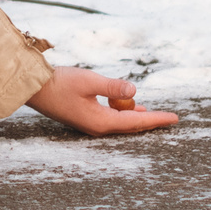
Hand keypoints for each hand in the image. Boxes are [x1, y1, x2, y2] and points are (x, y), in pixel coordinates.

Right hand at [25, 67, 179, 136]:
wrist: (35, 89)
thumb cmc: (60, 84)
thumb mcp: (89, 81)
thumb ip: (112, 86)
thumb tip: (134, 90)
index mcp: (101, 122)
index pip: (136, 122)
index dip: (157, 119)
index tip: (175, 119)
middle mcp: (98, 127)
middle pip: (130, 126)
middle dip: (150, 121)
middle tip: (169, 118)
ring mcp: (91, 124)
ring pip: (120, 122)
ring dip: (135, 115)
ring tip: (150, 111)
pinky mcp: (85, 117)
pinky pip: (111, 118)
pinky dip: (122, 111)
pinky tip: (126, 103)